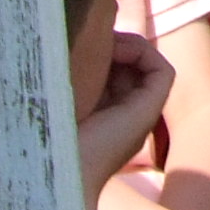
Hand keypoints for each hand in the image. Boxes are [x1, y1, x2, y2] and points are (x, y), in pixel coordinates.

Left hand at [72, 26, 174, 178]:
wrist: (59, 172)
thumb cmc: (47, 136)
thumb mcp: (57, 100)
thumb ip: (68, 80)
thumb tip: (74, 46)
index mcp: (105, 116)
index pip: (115, 71)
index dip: (103, 50)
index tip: (80, 41)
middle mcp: (127, 115)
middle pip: (132, 66)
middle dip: (115, 45)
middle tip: (92, 37)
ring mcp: (141, 114)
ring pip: (147, 66)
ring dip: (129, 46)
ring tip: (104, 42)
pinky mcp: (150, 111)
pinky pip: (162, 72)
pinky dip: (144, 53)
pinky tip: (117, 50)